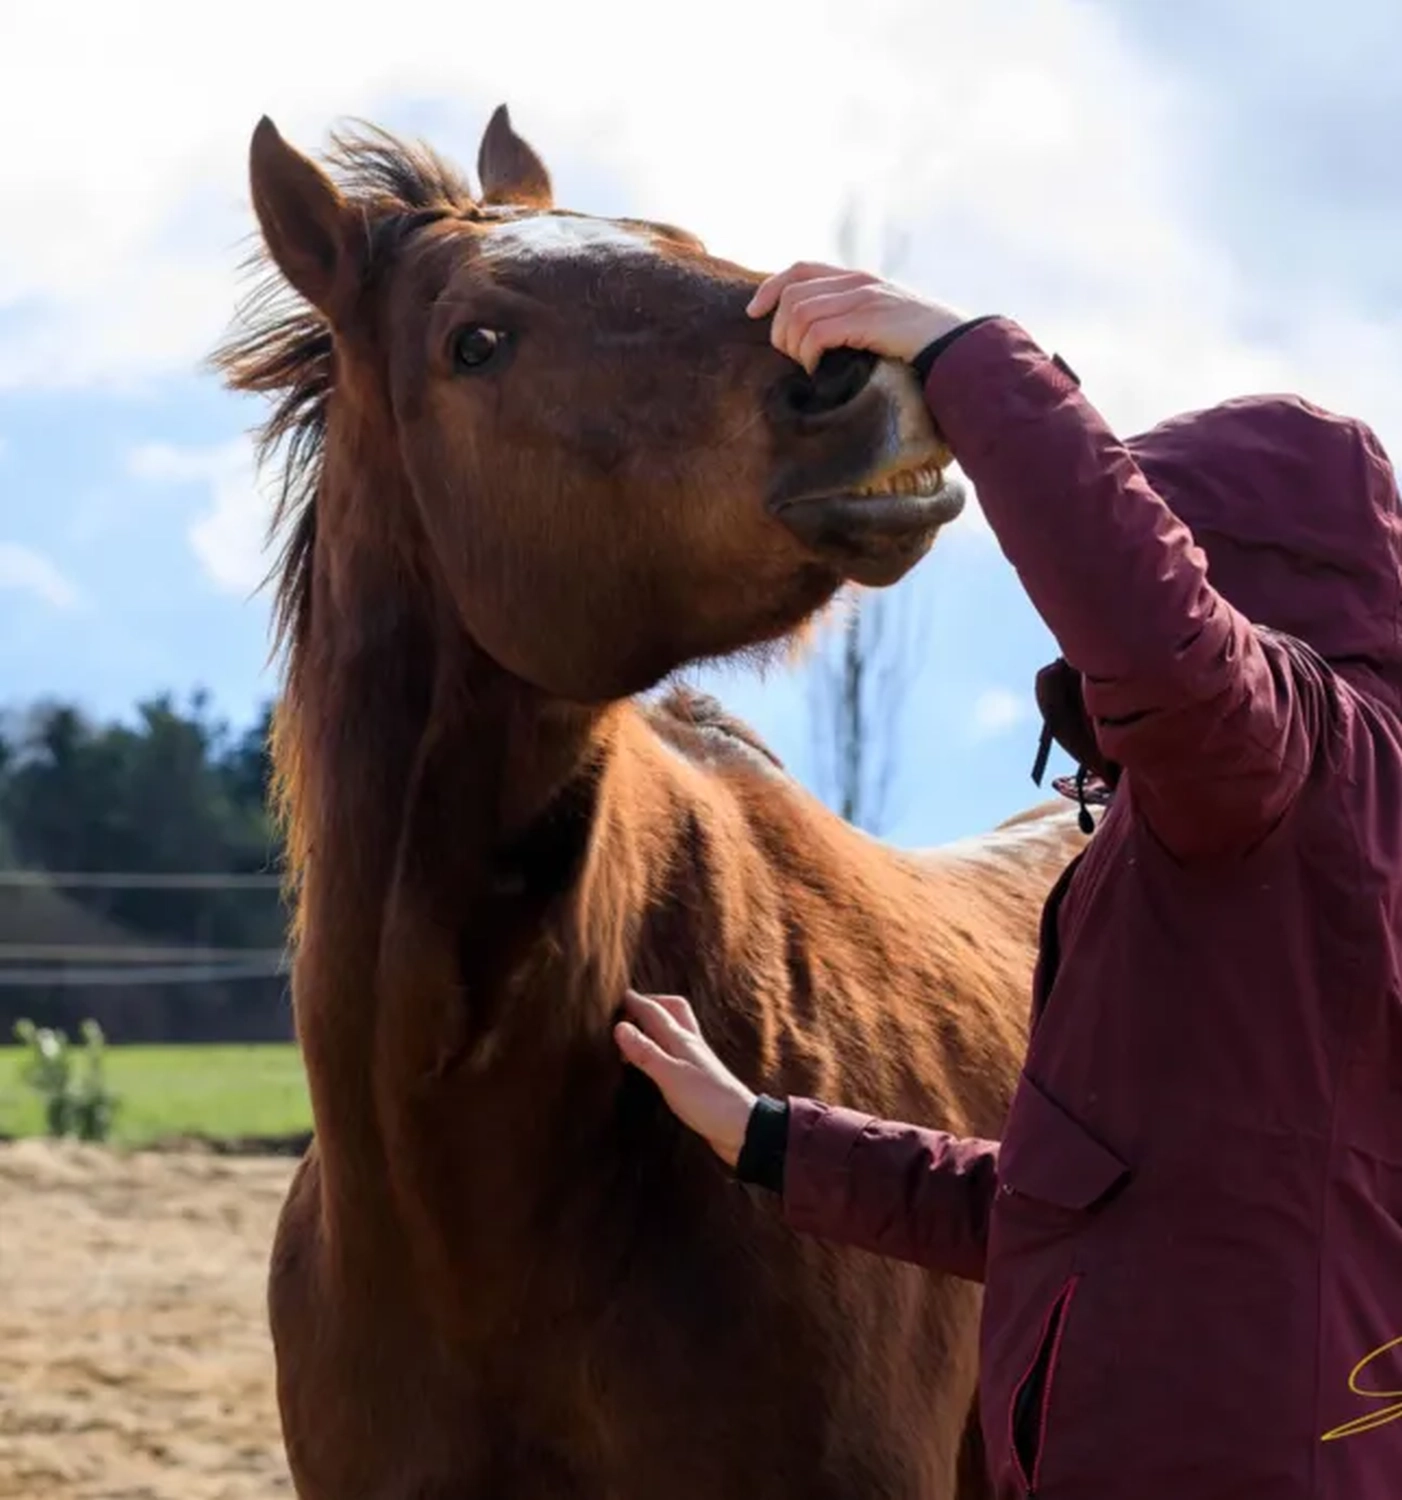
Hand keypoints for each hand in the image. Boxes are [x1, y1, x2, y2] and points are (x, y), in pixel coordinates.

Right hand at [614, 990, 756, 1166]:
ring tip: (639, 1031)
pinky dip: (663, 1044)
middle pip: (673, 1010)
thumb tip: (620, 1027)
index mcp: (682, 1040)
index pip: (655, 1011)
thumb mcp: (670, 1076)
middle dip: (653, 1004)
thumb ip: (645, 1052)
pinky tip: (657, 1058)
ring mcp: (696, 1059)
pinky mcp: (698, 1076)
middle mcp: (690, 1044)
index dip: (636, 1002)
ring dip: (658, 1023)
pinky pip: (677, 1049)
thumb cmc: (708, 1101)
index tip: (617, 995)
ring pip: (676, 1029)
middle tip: (631, 1010)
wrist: (741, 1127)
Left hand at [747, 261, 965, 373]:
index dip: (770, 288)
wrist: (958, 351)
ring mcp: (864, 298)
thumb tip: (810, 339)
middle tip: (795, 358)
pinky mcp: (868, 319)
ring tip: (808, 365)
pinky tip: (818, 370)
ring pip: (799, 313)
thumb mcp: (881, 325)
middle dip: (780, 330)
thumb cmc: (919, 349)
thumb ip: (851, 321)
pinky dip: (808, 354)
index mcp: (858, 279)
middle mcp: (858, 282)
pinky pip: (817, 332)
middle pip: (792, 294)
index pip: (800, 270)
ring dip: (793, 345)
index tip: (753, 313)